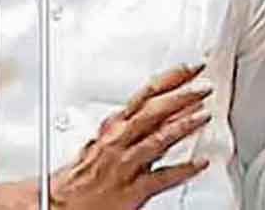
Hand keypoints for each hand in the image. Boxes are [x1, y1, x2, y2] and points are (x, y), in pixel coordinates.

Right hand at [50, 63, 211, 208]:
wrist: (60, 206)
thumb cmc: (78, 178)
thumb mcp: (101, 143)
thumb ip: (123, 128)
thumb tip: (143, 114)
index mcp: (113, 127)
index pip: (145, 94)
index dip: (170, 79)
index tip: (189, 69)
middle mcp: (119, 141)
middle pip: (153, 110)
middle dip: (181, 95)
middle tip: (203, 86)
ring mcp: (126, 164)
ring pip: (158, 138)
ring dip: (184, 125)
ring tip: (204, 115)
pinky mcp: (132, 191)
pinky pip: (162, 178)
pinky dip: (184, 170)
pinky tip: (200, 163)